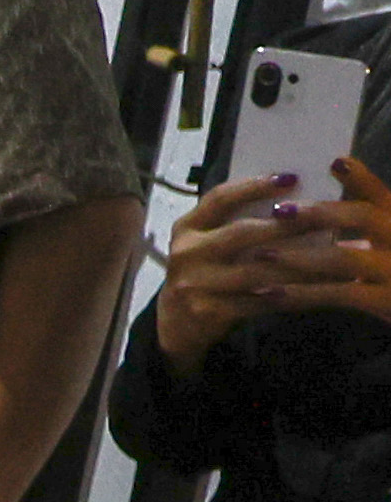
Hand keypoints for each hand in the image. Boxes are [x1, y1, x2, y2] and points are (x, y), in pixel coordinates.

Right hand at [154, 153, 390, 363]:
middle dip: (285, 224)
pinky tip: (309, 289)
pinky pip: (256, 302)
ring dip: (296, 264)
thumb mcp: (207, 242)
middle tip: (321, 216)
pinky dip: (285, 296)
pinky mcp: (207, 311)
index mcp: (188, 227)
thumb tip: (294, 202)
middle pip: (241, 233)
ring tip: (329, 256)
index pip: (220, 199)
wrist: (173, 324)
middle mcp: (188, 253)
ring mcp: (195, 284)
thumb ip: (235, 222)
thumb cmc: (203, 272)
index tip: (291, 178)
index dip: (254, 187)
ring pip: (255, 271)